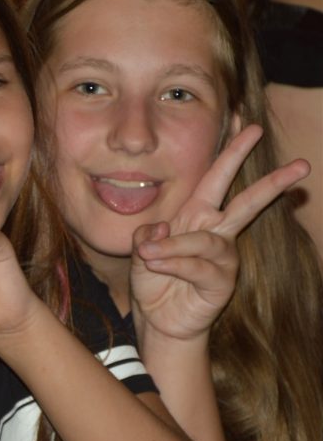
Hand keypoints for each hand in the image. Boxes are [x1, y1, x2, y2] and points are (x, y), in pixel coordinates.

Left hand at [131, 125, 309, 340]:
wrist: (157, 317)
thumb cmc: (153, 279)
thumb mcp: (140, 250)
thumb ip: (146, 235)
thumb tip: (159, 230)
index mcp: (197, 215)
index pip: (216, 178)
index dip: (231, 152)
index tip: (246, 123)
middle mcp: (216, 232)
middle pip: (247, 202)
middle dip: (272, 183)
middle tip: (301, 166)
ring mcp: (223, 258)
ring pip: (206, 241)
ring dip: (175, 246)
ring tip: (149, 255)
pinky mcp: (222, 282)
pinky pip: (199, 266)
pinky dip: (175, 264)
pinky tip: (157, 265)